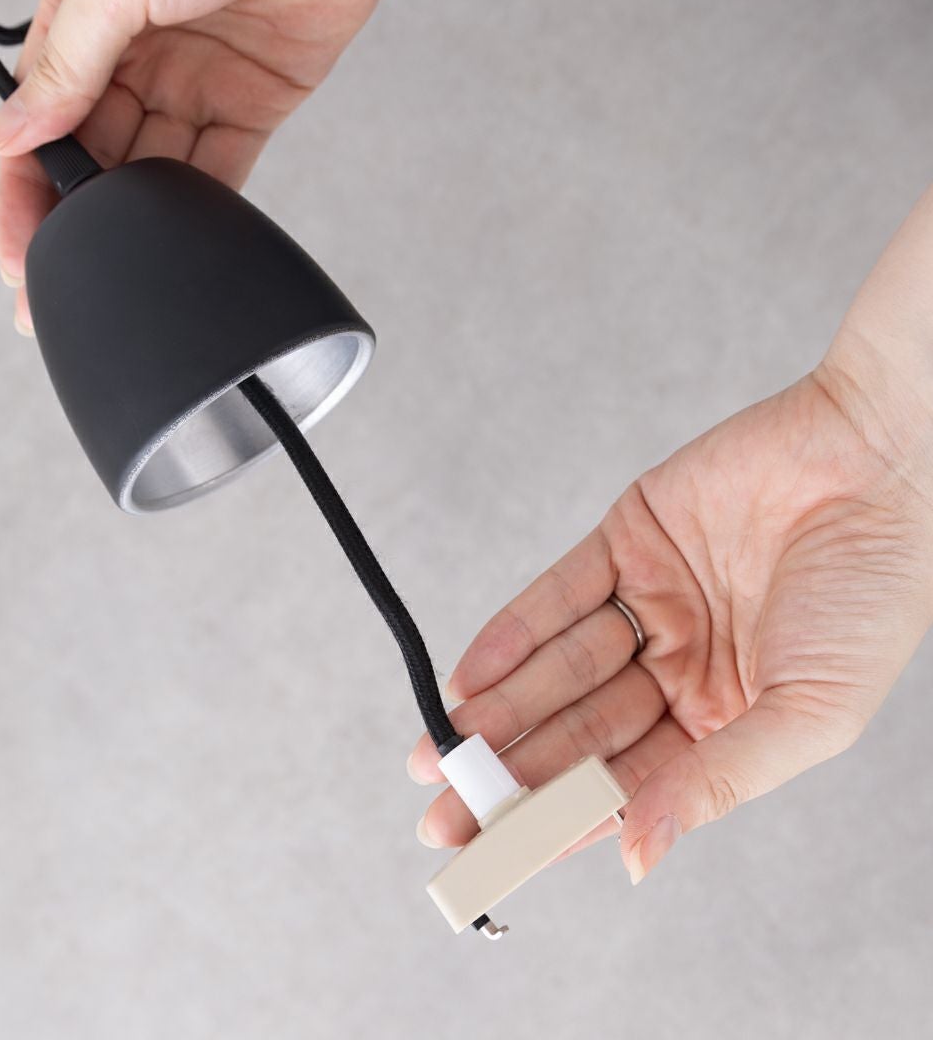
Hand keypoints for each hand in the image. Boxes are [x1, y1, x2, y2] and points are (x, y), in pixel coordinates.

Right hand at [0, 0, 390, 333]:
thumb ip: (65, 66)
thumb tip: (1, 135)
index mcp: (84, 18)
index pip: (41, 119)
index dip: (25, 190)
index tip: (18, 254)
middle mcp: (135, 53)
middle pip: (95, 157)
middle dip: (76, 225)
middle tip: (53, 287)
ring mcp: (196, 79)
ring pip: (154, 170)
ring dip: (134, 226)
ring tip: (113, 273)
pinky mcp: (255, 100)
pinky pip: (222, 165)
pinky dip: (201, 206)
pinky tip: (176, 243)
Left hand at [407, 192, 932, 884]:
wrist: (876, 464)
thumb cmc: (872, 593)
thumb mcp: (809, 712)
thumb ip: (719, 781)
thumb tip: (640, 853)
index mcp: (725, 720)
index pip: (628, 785)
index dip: (560, 821)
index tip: (497, 854)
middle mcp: (680, 667)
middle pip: (579, 733)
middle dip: (511, 775)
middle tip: (445, 811)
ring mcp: (650, 605)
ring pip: (558, 669)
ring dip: (499, 711)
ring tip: (442, 753)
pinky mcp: (626, 542)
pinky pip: (557, 596)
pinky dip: (512, 636)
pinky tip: (470, 678)